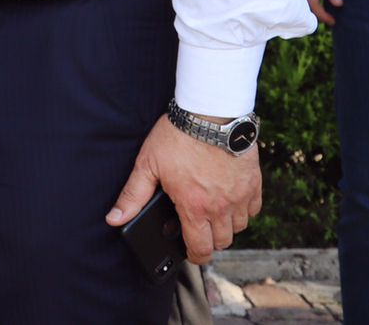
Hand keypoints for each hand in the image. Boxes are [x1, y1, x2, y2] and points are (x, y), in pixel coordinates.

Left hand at [106, 116, 262, 263]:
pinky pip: (254, 209)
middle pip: (222, 241)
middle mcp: (221, 207)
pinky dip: (243, 210)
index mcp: (194, 206)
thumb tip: (114, 218)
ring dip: (226, 225)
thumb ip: (132, 196)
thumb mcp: (147, 165)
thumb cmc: (177, 136)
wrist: (209, 113)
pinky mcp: (254, 183)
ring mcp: (240, 196)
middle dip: (209, 239)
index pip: (200, 249)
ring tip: (211, 211)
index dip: (194, 255)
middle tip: (197, 227)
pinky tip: (230, 199)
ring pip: (239, 227)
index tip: (189, 250)